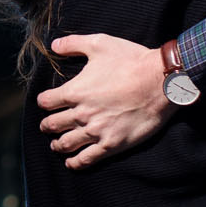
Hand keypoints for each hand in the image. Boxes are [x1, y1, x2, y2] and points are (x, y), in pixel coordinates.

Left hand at [35, 33, 173, 169]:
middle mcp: (81, 113)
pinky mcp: (111, 144)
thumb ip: (73, 44)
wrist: (161, 82)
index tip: (46, 103)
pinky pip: (86, 159)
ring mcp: (96, 131)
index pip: (46, 102)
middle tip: (47, 127)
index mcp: (74, 91)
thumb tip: (54, 45)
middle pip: (52, 125)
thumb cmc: (132, 61)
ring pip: (65, 144)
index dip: (44, 102)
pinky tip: (71, 163)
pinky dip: (75, 163)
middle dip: (47, 126)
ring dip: (58, 145)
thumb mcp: (99, 43)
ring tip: (57, 145)